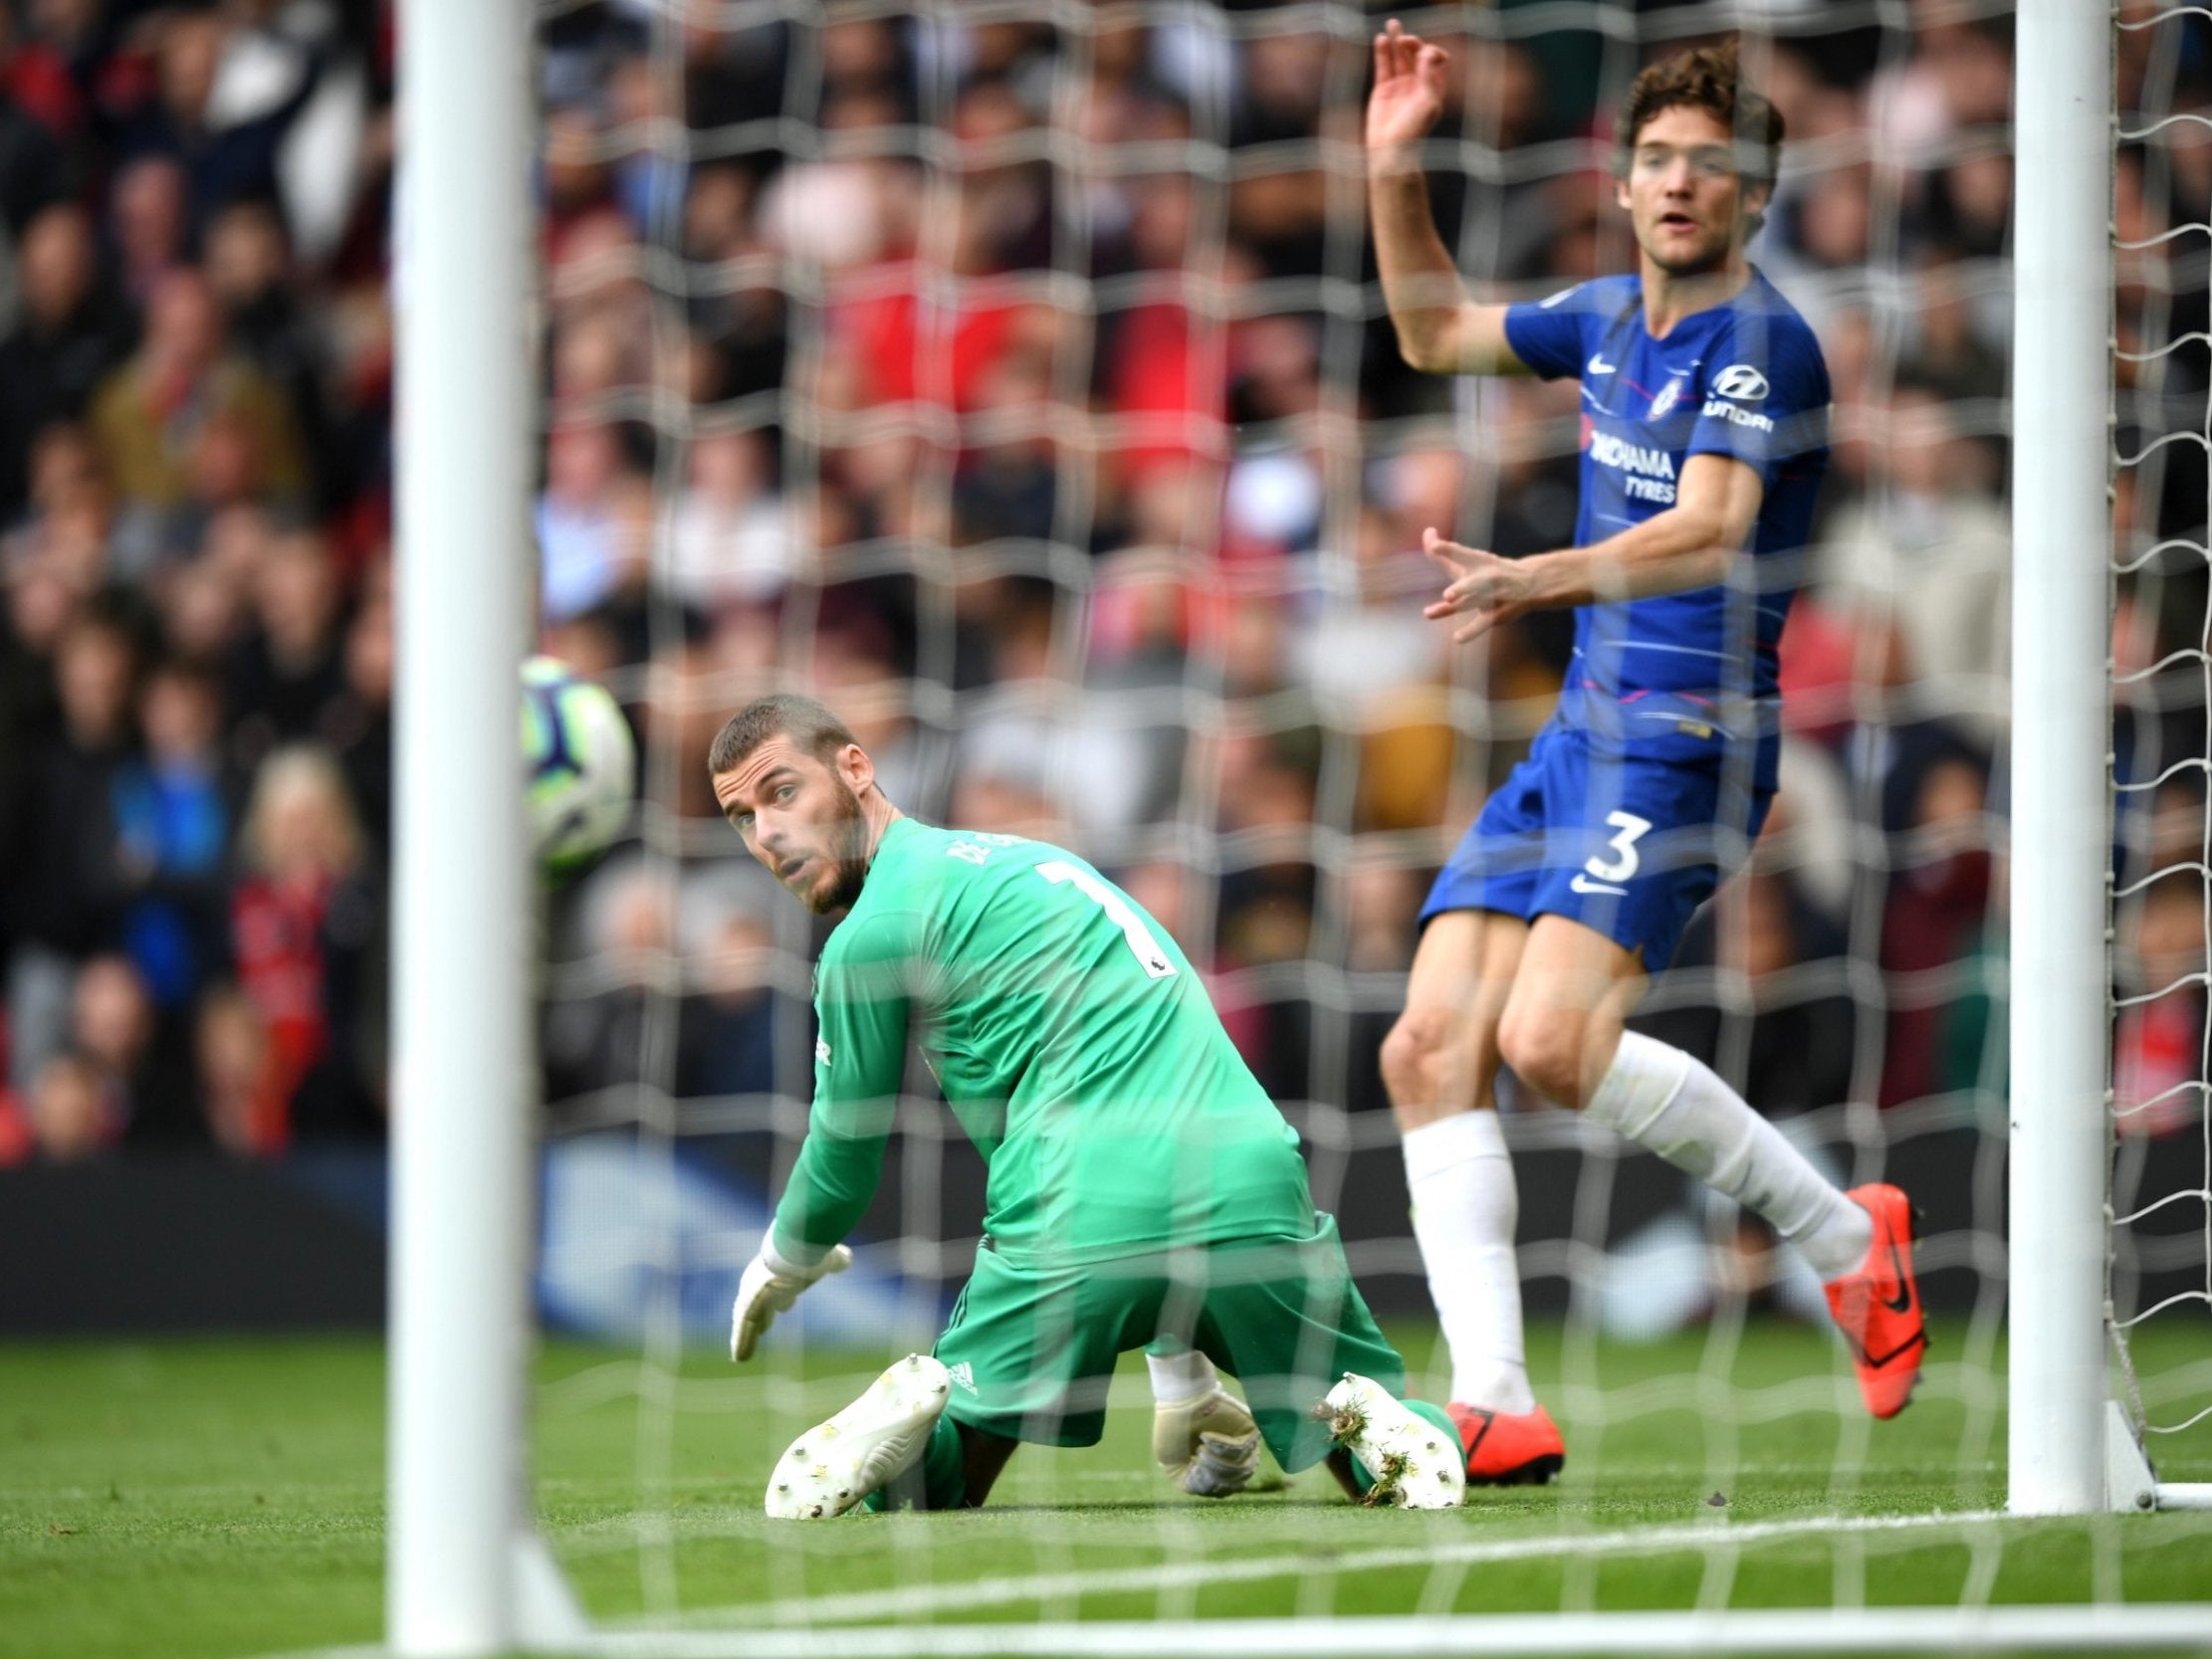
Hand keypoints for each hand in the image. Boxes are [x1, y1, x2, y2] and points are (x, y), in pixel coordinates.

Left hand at [729, 1241, 852, 1361]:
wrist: (796, 1250)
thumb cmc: (814, 1252)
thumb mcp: (828, 1257)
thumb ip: (836, 1260)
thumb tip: (847, 1259)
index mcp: (781, 1270)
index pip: (781, 1288)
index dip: (783, 1298)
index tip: (784, 1306)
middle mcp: (763, 1282)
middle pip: (762, 1303)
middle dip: (763, 1317)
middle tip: (763, 1329)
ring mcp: (753, 1294)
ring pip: (750, 1320)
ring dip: (747, 1337)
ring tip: (741, 1355)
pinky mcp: (750, 1305)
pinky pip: (745, 1328)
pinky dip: (742, 1342)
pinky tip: (739, 1358)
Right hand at [1153, 1386, 1262, 1498]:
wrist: (1176, 1400)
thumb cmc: (1173, 1430)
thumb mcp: (1177, 1469)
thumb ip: (1197, 1485)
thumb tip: (1224, 1490)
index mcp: (1219, 1468)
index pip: (1225, 1490)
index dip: (1209, 1487)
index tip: (1192, 1472)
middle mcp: (1236, 1457)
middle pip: (1236, 1483)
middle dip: (1213, 1477)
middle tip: (1195, 1459)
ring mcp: (1245, 1443)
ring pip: (1241, 1469)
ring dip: (1216, 1463)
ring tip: (1200, 1448)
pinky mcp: (1250, 1428)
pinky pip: (1242, 1449)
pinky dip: (1221, 1447)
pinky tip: (1206, 1437)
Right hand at [1367, 19, 1450, 167]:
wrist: (1390, 151)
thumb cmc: (1413, 131)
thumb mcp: (1427, 102)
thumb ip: (1429, 75)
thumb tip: (1427, 51)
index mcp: (1434, 87)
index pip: (1437, 59)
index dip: (1431, 51)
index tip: (1424, 55)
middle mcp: (1418, 84)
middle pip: (1417, 53)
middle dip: (1412, 43)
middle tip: (1404, 39)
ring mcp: (1400, 86)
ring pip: (1399, 57)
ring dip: (1396, 40)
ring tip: (1392, 24)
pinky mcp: (1383, 90)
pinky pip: (1383, 66)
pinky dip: (1382, 53)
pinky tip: (1380, 39)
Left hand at [1422, 526, 1535, 643]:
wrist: (1531, 584)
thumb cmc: (1490, 570)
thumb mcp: (1470, 560)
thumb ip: (1445, 552)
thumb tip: (1427, 531)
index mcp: (1479, 561)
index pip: (1463, 554)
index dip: (1448, 549)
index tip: (1434, 545)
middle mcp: (1487, 578)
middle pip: (1474, 583)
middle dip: (1462, 589)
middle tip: (1447, 595)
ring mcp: (1493, 597)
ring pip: (1474, 604)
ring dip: (1459, 607)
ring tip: (1432, 611)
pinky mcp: (1497, 615)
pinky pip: (1482, 624)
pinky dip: (1470, 632)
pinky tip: (1457, 638)